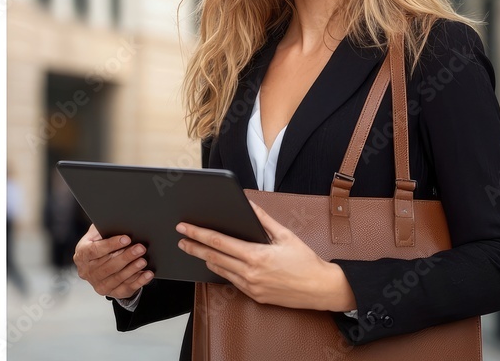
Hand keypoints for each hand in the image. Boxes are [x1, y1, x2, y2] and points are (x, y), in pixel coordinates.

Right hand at [73, 224, 154, 299]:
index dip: (111, 245)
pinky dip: (138, 281)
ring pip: (117, 278)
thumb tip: (119, 221)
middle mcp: (87, 272)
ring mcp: (99, 284)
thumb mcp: (99, 232)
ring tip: (143, 260)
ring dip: (132, 269)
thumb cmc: (102, 242)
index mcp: (82, 254)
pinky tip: (147, 274)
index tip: (127, 239)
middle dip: (126, 257)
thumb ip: (104, 228)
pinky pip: (126, 289)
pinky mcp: (112, 293)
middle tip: (140, 248)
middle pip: (107, 266)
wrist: (103, 261)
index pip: (94, 250)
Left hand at [176, 201, 355, 311]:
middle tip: (180, 239)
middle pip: (213, 258)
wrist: (319, 288)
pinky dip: (222, 270)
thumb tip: (249, 204)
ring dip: (205, 259)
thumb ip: (264, 219)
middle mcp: (250, 273)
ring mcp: (251, 287)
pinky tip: (216, 263)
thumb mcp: (285, 235)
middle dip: (194, 247)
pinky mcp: (254, 296)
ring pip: (220, 271)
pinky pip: (232, 281)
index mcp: (257, 256)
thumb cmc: (305, 261)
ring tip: (193, 249)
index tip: (185, 228)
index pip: (219, 243)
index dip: (199, 234)